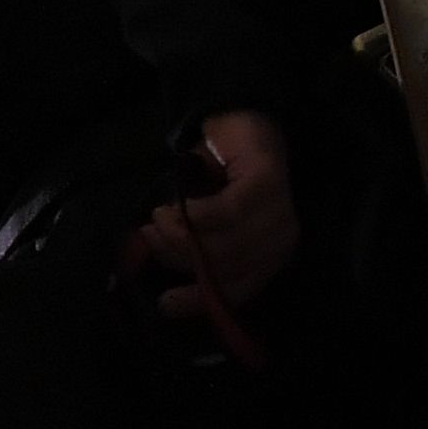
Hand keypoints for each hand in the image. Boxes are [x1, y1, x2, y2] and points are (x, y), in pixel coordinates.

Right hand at [137, 110, 298, 325]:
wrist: (243, 125)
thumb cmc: (223, 177)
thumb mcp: (206, 219)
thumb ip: (191, 245)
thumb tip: (155, 268)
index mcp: (268, 255)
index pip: (237, 289)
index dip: (200, 301)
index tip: (164, 303)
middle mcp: (279, 240)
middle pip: (226, 267)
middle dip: (179, 257)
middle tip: (148, 239)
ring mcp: (278, 213)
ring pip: (225, 243)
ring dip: (181, 236)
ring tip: (155, 221)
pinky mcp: (267, 185)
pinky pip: (226, 212)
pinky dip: (194, 215)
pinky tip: (172, 209)